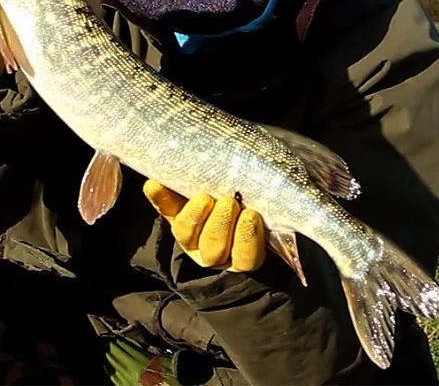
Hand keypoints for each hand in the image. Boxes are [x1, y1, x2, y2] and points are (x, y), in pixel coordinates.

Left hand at [143, 179, 265, 272]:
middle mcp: (214, 251)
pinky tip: (154, 184)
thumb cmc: (261, 201)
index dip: (248, 241)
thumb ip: (275, 201)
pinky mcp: (172, 215)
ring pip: (187, 235)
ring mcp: (190, 235)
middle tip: (229, 203)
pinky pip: (164, 209)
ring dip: (196, 216)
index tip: (251, 217)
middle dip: (222, 226)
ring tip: (205, 197)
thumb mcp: (271, 207)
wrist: (230, 192)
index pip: (246, 258)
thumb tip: (283, 179)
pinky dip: (159, 197)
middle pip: (215, 249)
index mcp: (243, 254)